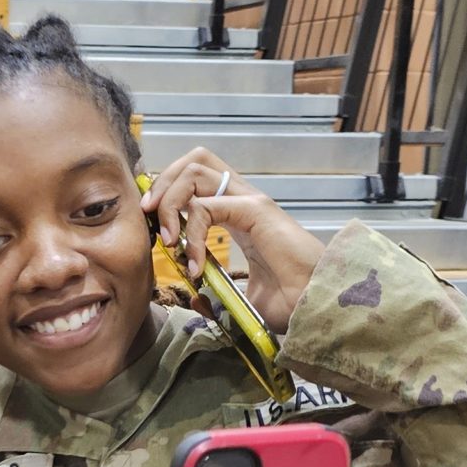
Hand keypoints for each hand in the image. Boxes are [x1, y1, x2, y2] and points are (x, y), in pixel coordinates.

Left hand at [144, 148, 324, 331]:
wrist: (317, 305)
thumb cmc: (291, 302)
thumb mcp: (242, 297)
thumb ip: (218, 293)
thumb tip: (197, 299)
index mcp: (239, 213)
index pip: (198, 179)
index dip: (168, 192)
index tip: (153, 225)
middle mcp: (244, 199)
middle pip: (194, 160)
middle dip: (163, 182)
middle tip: (149, 216)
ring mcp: (250, 201)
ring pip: (195, 171)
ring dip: (169, 201)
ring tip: (167, 239)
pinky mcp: (255, 211)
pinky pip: (206, 207)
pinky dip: (190, 234)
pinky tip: (195, 264)